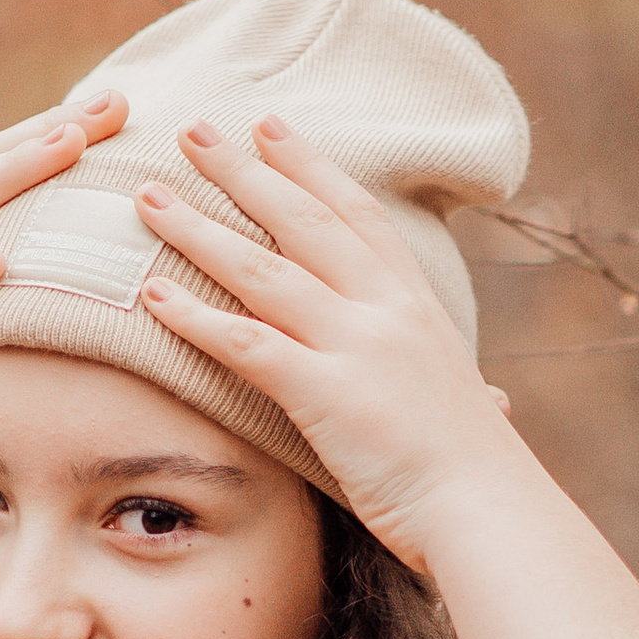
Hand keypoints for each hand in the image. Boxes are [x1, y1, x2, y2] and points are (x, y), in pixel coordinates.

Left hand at [135, 116, 517, 572]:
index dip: (310, 167)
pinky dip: (195, 316)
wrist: (488, 510)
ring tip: (148, 197)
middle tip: (193, 130)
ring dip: (199, 228)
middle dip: (243, 170)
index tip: (271, 128)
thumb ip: (457, 390)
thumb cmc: (477, 473)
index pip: (356, 215)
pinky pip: (246, 343)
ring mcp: (356, 345)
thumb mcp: (469, 406)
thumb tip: (490, 402)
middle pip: (301, 221)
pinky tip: (152, 295)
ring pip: (262, 269)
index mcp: (416, 304)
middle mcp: (385, 309)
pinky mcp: (325, 392)